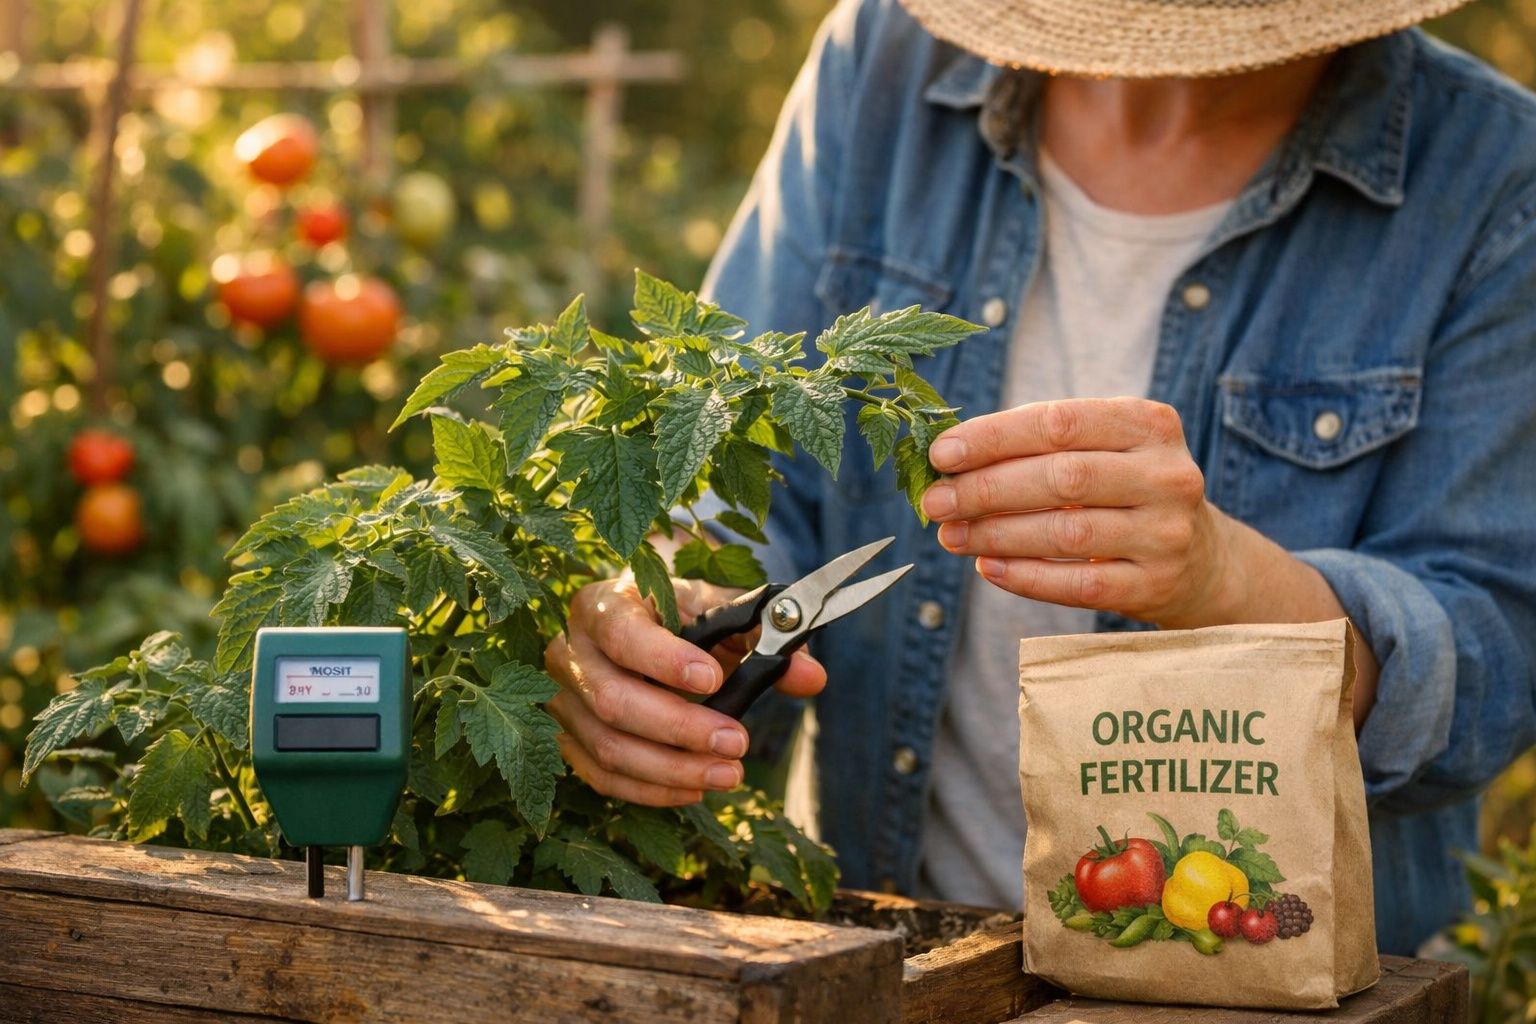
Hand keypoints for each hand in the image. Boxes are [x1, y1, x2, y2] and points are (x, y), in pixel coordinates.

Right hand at [545, 574, 826, 805]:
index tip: (714, 681)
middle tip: (736, 742)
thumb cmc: (682, 616)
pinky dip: (650, 791)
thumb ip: (764, 637)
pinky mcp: (567, 739)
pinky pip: (601, 777)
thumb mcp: (720, 612)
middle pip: (613, 700)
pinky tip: (694, 790)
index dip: (665, 662)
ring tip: (728, 775)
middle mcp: (569, 651)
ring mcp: (562, 700)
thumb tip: (811, 675)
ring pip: (607, 747)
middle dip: (680, 729)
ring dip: (671, 770)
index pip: (624, 634)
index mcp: (603, 605)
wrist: (644, 623)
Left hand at [922, 397, 1232, 626]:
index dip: (994, 437)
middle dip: (986, 489)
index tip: (942, 453)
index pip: (1059, 422)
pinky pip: (1076, 584)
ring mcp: (1165, 533)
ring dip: (996, 535)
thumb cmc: (1127, 491)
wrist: (1203, 560)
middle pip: (1061, 478)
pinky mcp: (1155, 585)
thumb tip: (948, 458)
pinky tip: (986, 567)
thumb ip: (1039, 445)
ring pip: (1066, 534)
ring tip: (950, 535)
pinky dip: (1024, 576)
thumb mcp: (1105, 450)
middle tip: (935, 501)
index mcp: (1148, 424)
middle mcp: (1166, 475)